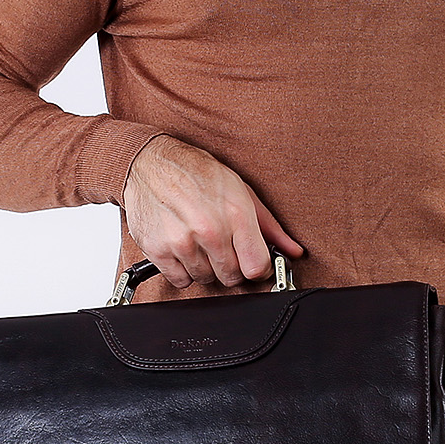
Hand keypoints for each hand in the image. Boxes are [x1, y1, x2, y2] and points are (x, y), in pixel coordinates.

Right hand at [123, 134, 304, 287]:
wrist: (151, 162)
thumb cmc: (198, 174)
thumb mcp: (241, 191)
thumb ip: (269, 226)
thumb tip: (293, 252)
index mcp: (235, 215)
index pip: (257, 267)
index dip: (258, 268)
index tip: (253, 263)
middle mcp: (210, 230)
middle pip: (231, 277)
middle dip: (231, 266)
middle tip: (222, 246)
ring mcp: (182, 242)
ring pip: (205, 279)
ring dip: (205, 267)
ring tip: (199, 241)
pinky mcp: (158, 250)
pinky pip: (180, 280)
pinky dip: (183, 270)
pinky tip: (183, 247)